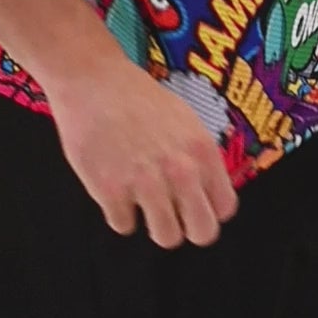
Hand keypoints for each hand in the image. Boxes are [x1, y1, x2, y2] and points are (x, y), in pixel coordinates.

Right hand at [46, 53, 239, 247]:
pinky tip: (115, 185)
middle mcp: (180, 170)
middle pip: (202, 232)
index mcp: (202, 150)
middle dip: (187, 227)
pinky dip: (118, 211)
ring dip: (153, 222)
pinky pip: (124, 226)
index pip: (224, 207)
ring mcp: (146, 183)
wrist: (92, 81)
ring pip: (166, 237)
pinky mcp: (111, 191)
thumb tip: (207, 194)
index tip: (193, 203)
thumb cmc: (136, 98)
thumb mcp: (184, 120)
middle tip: (171, 212)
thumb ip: (198, 158)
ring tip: (141, 199)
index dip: (208, 209)